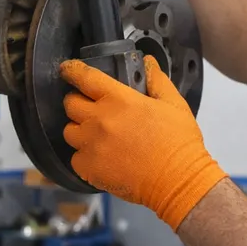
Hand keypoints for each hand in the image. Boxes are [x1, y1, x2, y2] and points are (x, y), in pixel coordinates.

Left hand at [61, 55, 225, 230]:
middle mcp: (99, 120)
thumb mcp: (174, 105)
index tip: (68, 70)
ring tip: (96, 136)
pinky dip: (84, 157)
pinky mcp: (88, 168)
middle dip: (77, 102)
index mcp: (119, 100)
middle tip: (90, 108)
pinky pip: (75, 158)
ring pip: (69, 131)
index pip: (85, 77)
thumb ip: (158, 81)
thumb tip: (148, 64)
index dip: (72, 70)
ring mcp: (91, 145)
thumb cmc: (178, 143)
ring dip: (79, 130)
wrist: (177, 181)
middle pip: (70, 104)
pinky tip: (101, 158)